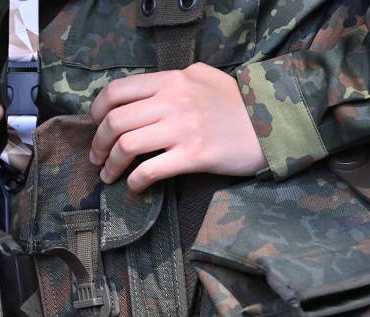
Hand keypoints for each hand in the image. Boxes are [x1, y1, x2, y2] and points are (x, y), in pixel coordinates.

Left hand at [89, 62, 266, 192]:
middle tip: (97, 157)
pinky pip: (150, 170)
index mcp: (172, 81)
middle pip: (116, 121)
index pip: (118, 91)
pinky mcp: (194, 156)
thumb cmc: (238, 103)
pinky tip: (134, 187)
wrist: (273, 125)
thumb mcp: (205, 76)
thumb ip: (176, 79)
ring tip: (108, 175)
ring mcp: (183, 129)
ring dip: (111, 164)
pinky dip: (134, 182)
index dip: (97, 110)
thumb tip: (149, 89)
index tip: (96, 125)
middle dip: (98, 143)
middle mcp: (173, 102)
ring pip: (127, 145)